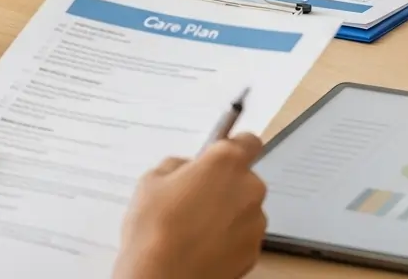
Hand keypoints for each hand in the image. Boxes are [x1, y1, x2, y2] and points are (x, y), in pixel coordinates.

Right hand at [114, 134, 266, 278]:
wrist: (163, 278)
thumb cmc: (155, 227)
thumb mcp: (151, 182)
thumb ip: (176, 167)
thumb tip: (187, 169)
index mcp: (226, 163)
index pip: (248, 142)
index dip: (234, 148)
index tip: (219, 159)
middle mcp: (249, 187)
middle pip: (243, 179)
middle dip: (224, 187)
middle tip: (194, 202)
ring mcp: (256, 221)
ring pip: (244, 210)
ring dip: (228, 215)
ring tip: (195, 231)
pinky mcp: (255, 251)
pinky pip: (243, 237)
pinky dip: (229, 240)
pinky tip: (204, 249)